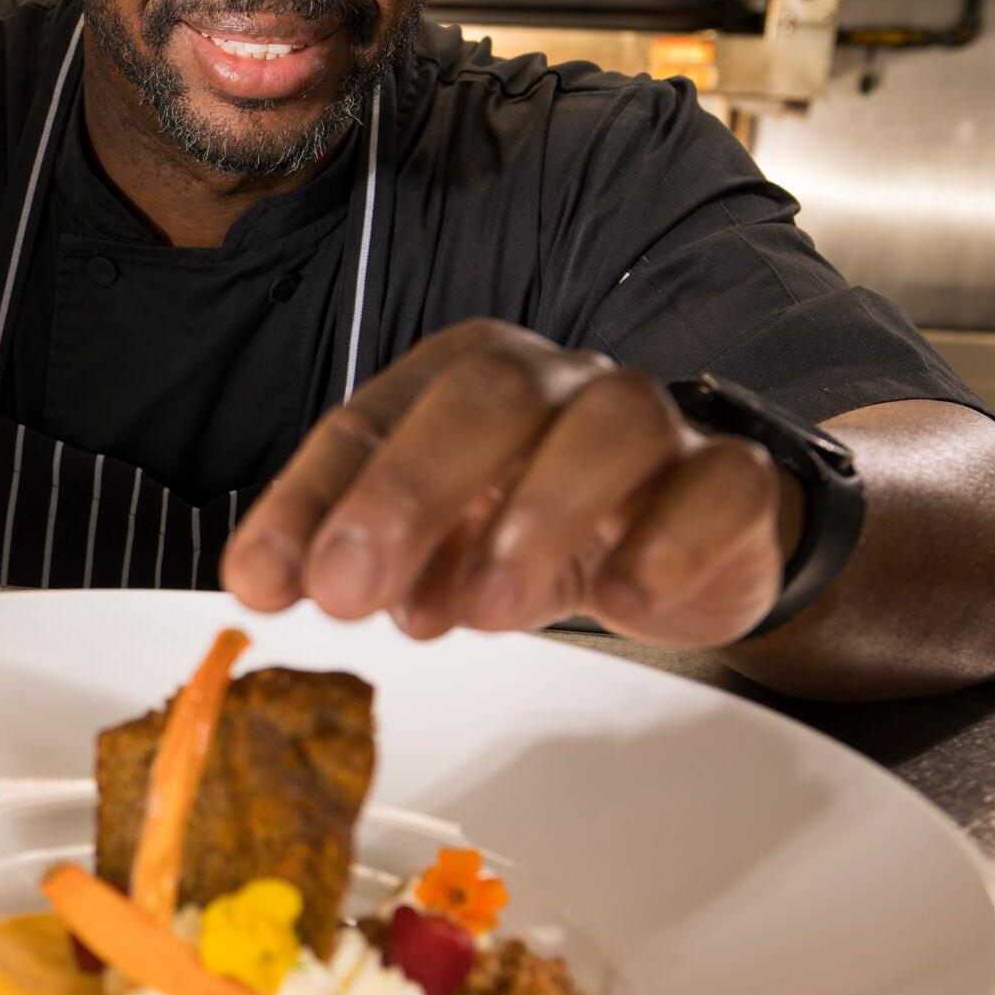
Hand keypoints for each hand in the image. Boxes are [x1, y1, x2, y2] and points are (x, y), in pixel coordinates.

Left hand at [224, 320, 796, 648]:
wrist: (693, 539)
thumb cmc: (540, 526)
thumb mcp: (437, 545)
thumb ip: (360, 559)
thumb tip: (266, 585)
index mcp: (463, 380)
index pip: (371, 420)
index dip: (309, 500)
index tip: (263, 582)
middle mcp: (554, 382)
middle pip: (486, 399)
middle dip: (406, 494)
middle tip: (349, 592)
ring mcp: (649, 423)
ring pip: (605, 430)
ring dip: (534, 519)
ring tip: (482, 614)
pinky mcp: (731, 480)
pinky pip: (716, 487)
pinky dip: (669, 542)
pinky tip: (622, 601)